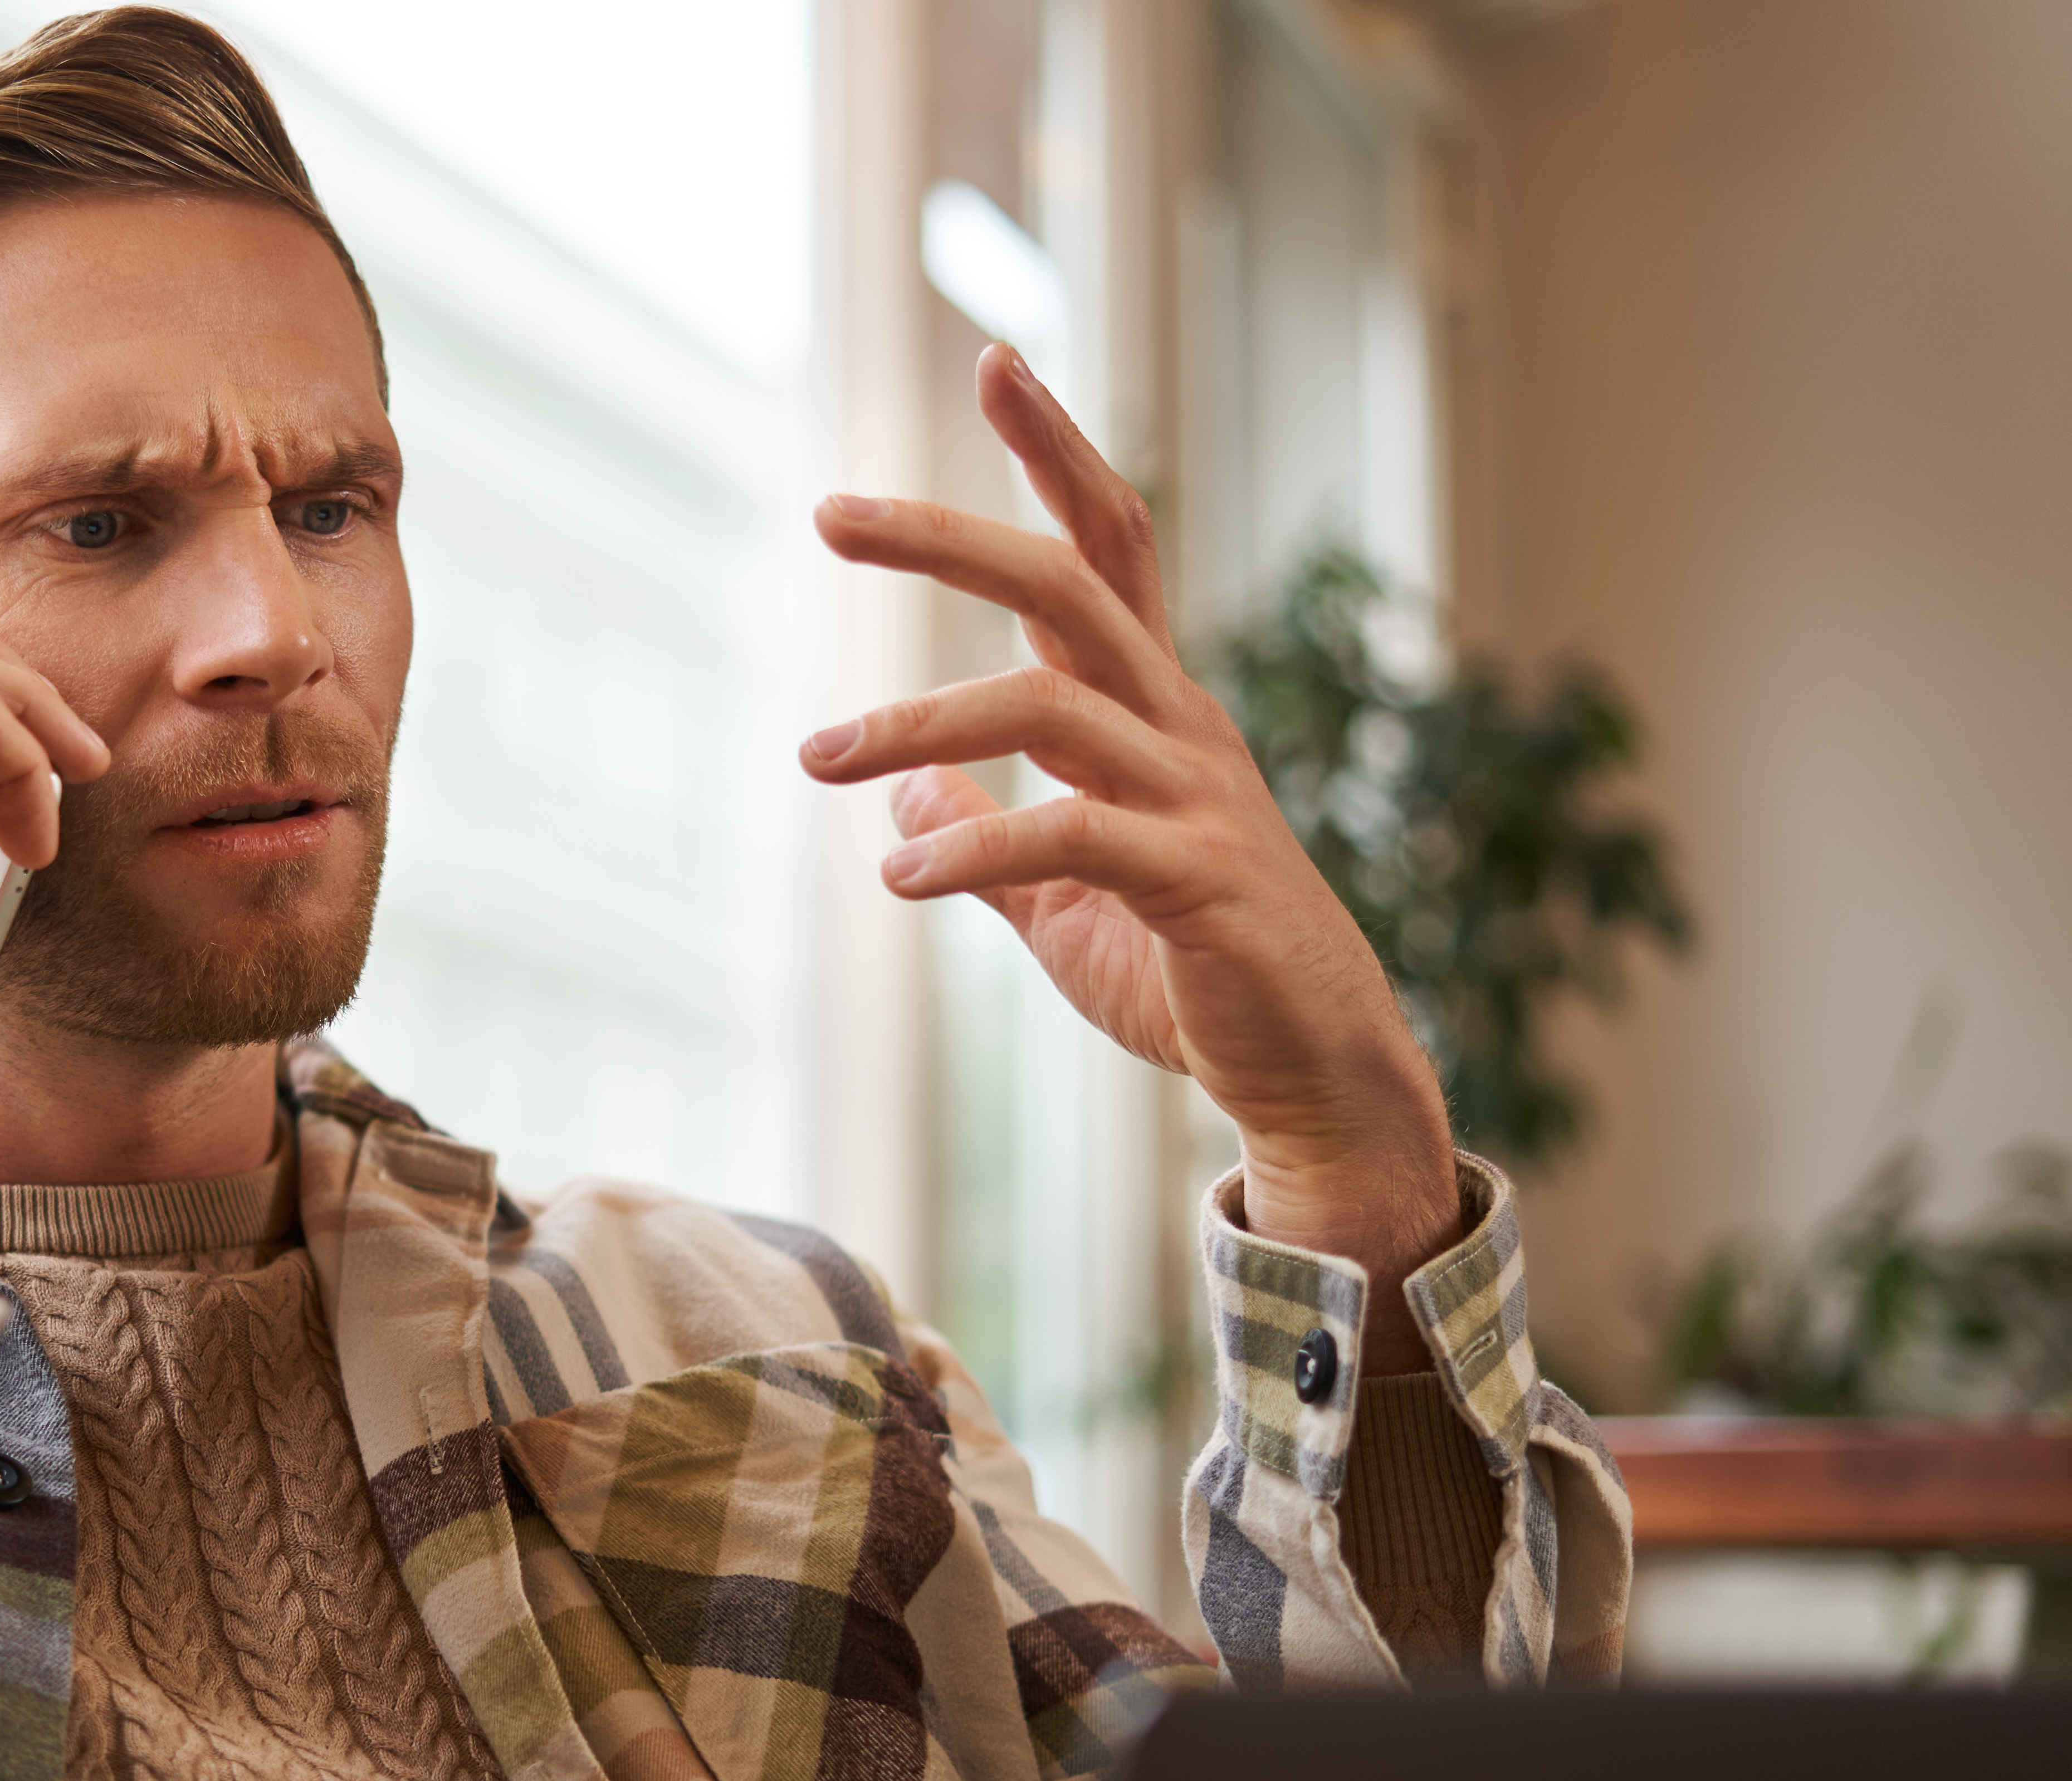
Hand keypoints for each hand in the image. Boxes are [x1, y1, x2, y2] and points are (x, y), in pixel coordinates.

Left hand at [800, 345, 1457, 1369]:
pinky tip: (897, 878)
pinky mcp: (1198, 881)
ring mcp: (1198, 798)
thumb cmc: (1195, 978)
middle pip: (1067, 582)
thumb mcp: (1064, 904)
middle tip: (831, 513)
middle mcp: (1181, 726)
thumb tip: (900, 803)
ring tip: (818, 757)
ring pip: (1049, 707)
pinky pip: (1072, 838)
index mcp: (1154, 712)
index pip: (1107, 545)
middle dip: (949, 536)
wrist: (1309, 1075)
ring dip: (918, 724)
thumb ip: (986, 843)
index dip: (1055, 448)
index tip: (993, 359)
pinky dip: (976, 850)